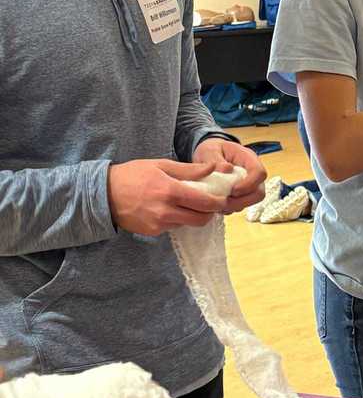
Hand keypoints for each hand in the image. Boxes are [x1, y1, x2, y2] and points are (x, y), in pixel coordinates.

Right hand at [107, 159, 228, 234]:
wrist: (103, 194)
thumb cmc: (133, 175)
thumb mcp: (160, 165)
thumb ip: (189, 170)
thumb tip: (212, 168)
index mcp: (170, 191)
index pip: (204, 202)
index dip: (218, 202)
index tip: (223, 198)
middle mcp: (166, 211)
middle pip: (200, 219)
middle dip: (209, 212)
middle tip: (210, 204)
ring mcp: (159, 224)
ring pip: (187, 223)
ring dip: (192, 215)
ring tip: (187, 203)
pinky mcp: (152, 232)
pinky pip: (173, 227)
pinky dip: (177, 219)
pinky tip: (169, 208)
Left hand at [193, 138, 266, 213]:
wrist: (209, 155)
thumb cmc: (211, 150)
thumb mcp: (208, 150)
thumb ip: (215, 159)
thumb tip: (227, 169)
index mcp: (248, 158)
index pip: (259, 172)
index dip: (249, 184)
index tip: (233, 191)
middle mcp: (252, 173)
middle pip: (259, 192)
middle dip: (243, 200)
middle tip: (225, 203)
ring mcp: (249, 185)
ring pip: (251, 201)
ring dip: (235, 205)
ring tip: (218, 203)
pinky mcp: (242, 194)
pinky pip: (241, 205)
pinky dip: (230, 208)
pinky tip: (217, 204)